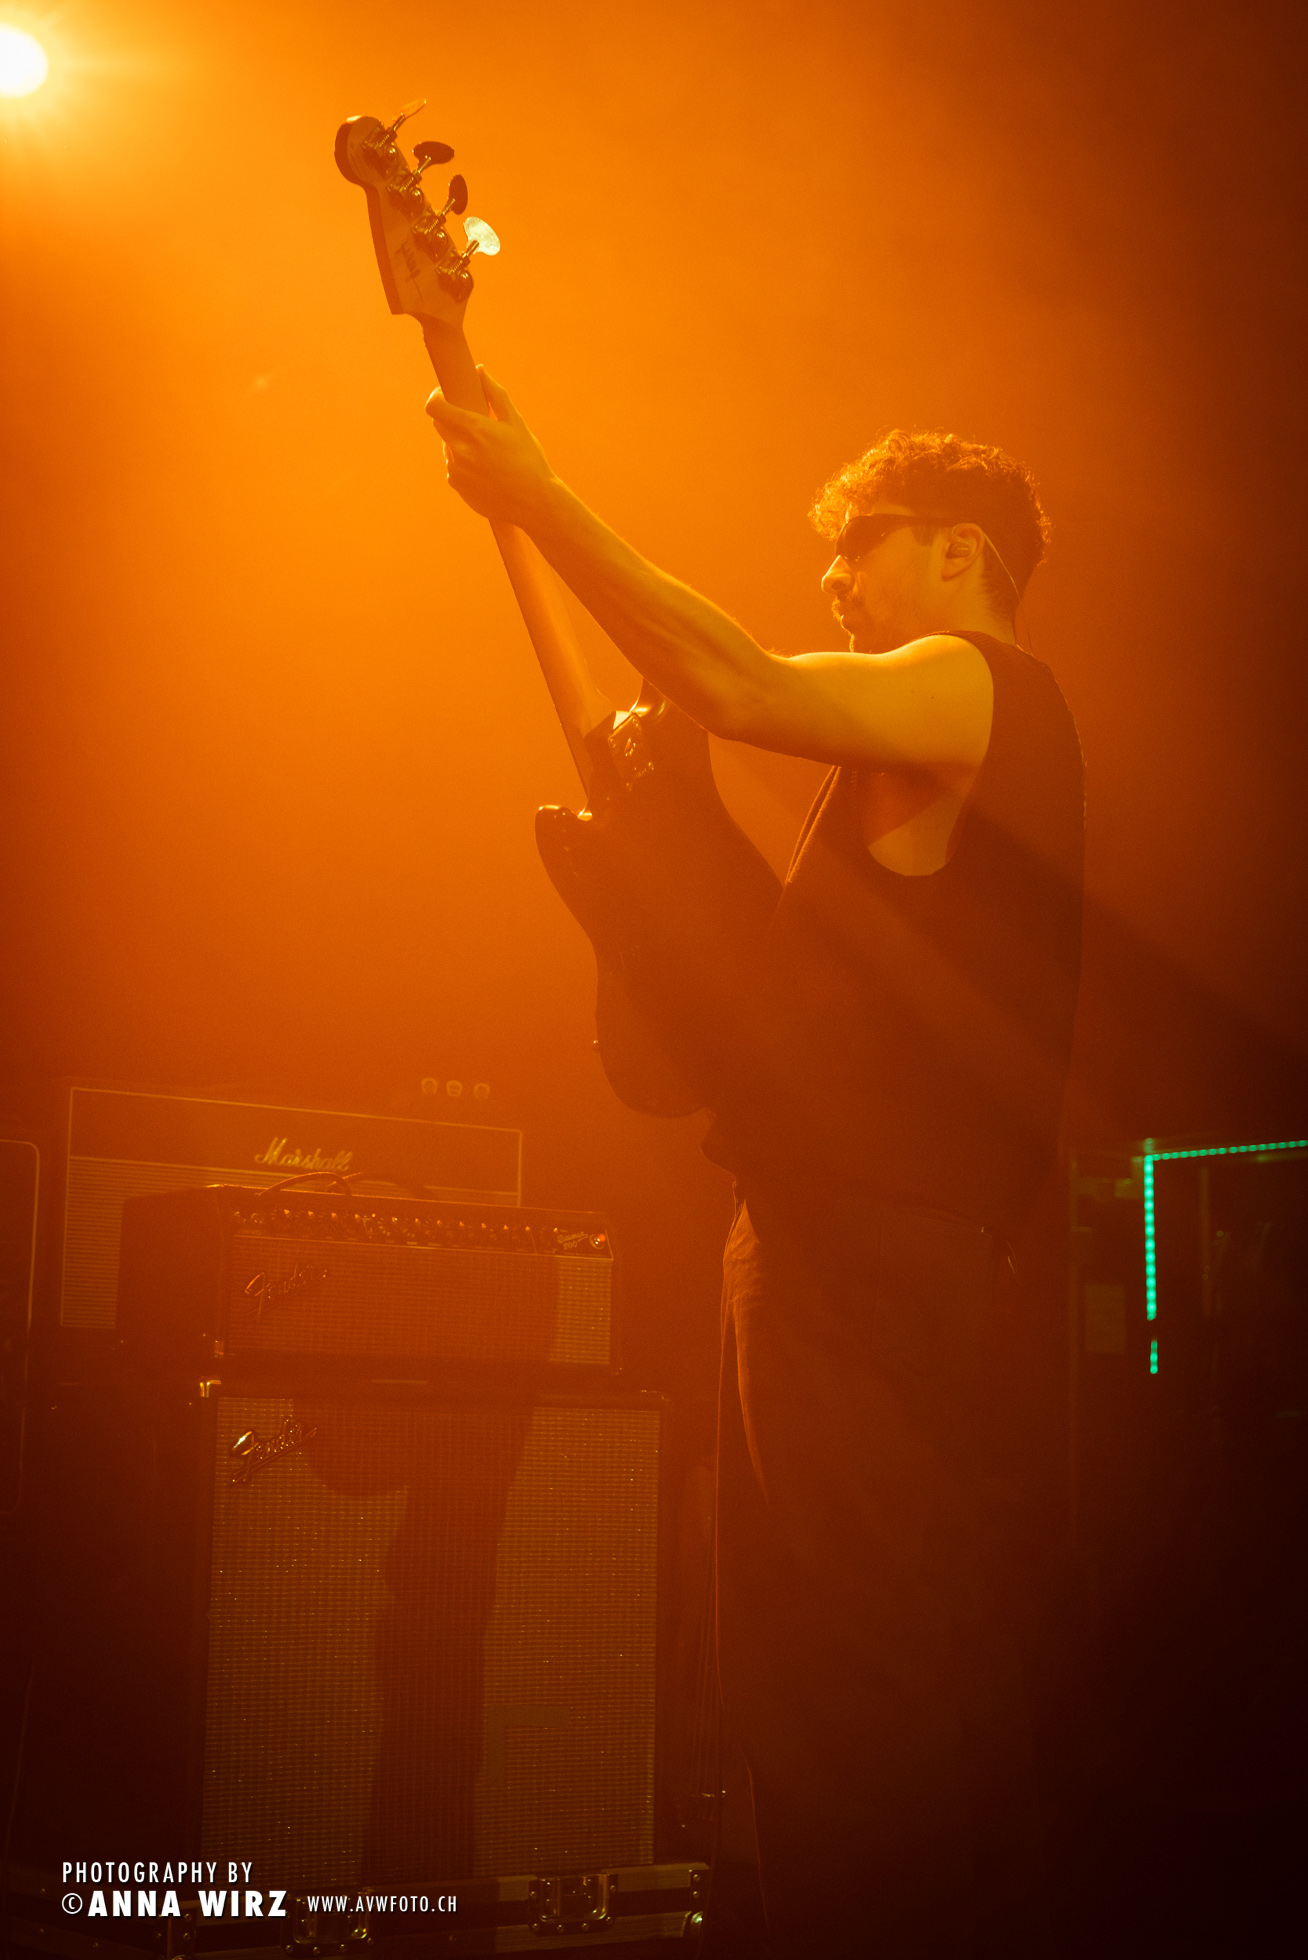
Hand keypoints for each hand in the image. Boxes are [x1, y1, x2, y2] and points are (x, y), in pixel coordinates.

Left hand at [425, 368, 555, 524]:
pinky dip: (465, 464)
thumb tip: (479, 370)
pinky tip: (487, 470)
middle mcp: (459, 449)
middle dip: (453, 419)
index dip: (436, 397)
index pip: (434, 407)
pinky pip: (454, 467)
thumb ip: (495, 394)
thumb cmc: (529, 460)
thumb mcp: (516, 423)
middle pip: (440, 424)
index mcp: (473, 429)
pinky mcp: (457, 486)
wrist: (533, 502)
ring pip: (448, 446)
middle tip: (475, 423)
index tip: (444, 395)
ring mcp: (456, 470)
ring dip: (460, 443)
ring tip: (488, 453)